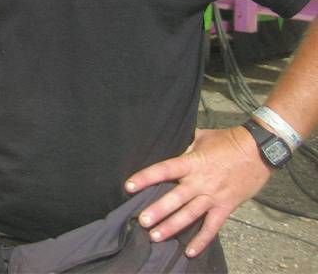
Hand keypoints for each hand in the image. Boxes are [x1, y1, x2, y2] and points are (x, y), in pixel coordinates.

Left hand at [124, 126, 272, 257]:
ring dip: (172, 227)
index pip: (164, 170)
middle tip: (142, 221)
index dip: (146, 178)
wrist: (259, 150)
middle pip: (175, 198)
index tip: (129, 185)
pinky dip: (202, 240)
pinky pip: (212, 227)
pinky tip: (190, 251)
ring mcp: (213, 196)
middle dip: (158, 210)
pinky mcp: (226, 207)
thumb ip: (187, 146)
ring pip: (190, 214)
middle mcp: (200, 181)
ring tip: (155, 236)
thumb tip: (174, 149)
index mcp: (193, 162)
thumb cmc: (229, 140)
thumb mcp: (203, 137)